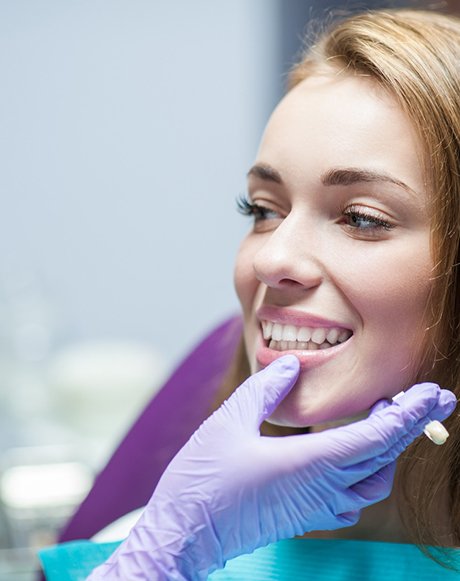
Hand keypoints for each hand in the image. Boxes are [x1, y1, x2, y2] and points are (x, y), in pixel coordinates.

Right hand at [88, 355, 455, 579]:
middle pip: (384, 458)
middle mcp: (321, 488)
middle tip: (431, 399)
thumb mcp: (229, 421)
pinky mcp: (305, 517)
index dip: (407, 414)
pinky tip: (357, 458)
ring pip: (374, 482)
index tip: (431, 393)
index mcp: (308, 463)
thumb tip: (292, 364)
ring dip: (390, 450)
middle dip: (412, 426)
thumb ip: (265, 388)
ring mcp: (315, 507)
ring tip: (390, 421)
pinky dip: (368, 474)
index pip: (376, 438)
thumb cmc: (202, 479)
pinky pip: (353, 499)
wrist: (185, 533)